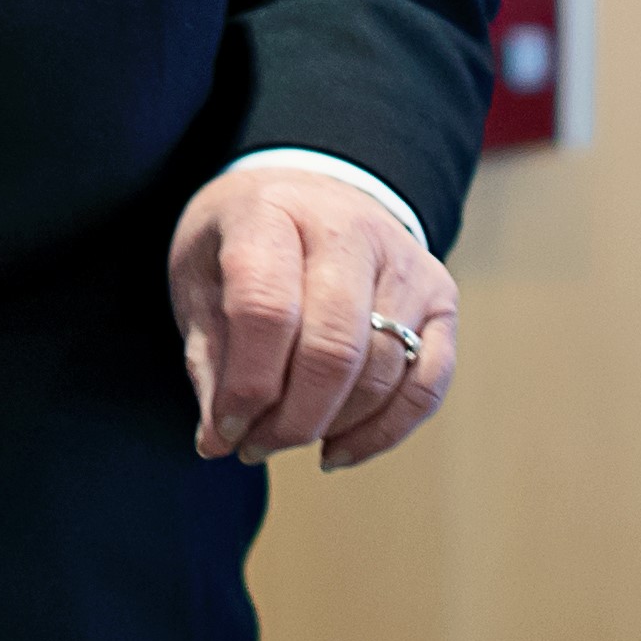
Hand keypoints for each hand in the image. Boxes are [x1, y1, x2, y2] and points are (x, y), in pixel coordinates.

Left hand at [165, 159, 457, 474]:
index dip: (246, 386)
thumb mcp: (200, 280)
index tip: (223, 430)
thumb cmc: (242, 243)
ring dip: (330, 427)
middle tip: (255, 445)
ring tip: (283, 439)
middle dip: (292, 419)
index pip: (266, 309)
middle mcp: (349, 227)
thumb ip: (208, 359)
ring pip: (382, 372)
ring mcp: (404, 259)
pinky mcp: (440, 295)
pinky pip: (427, 384)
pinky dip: (384, 432)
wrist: (305, 192)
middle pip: (333, 348)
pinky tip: (337, 449)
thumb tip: (217, 441)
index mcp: (274, 211)